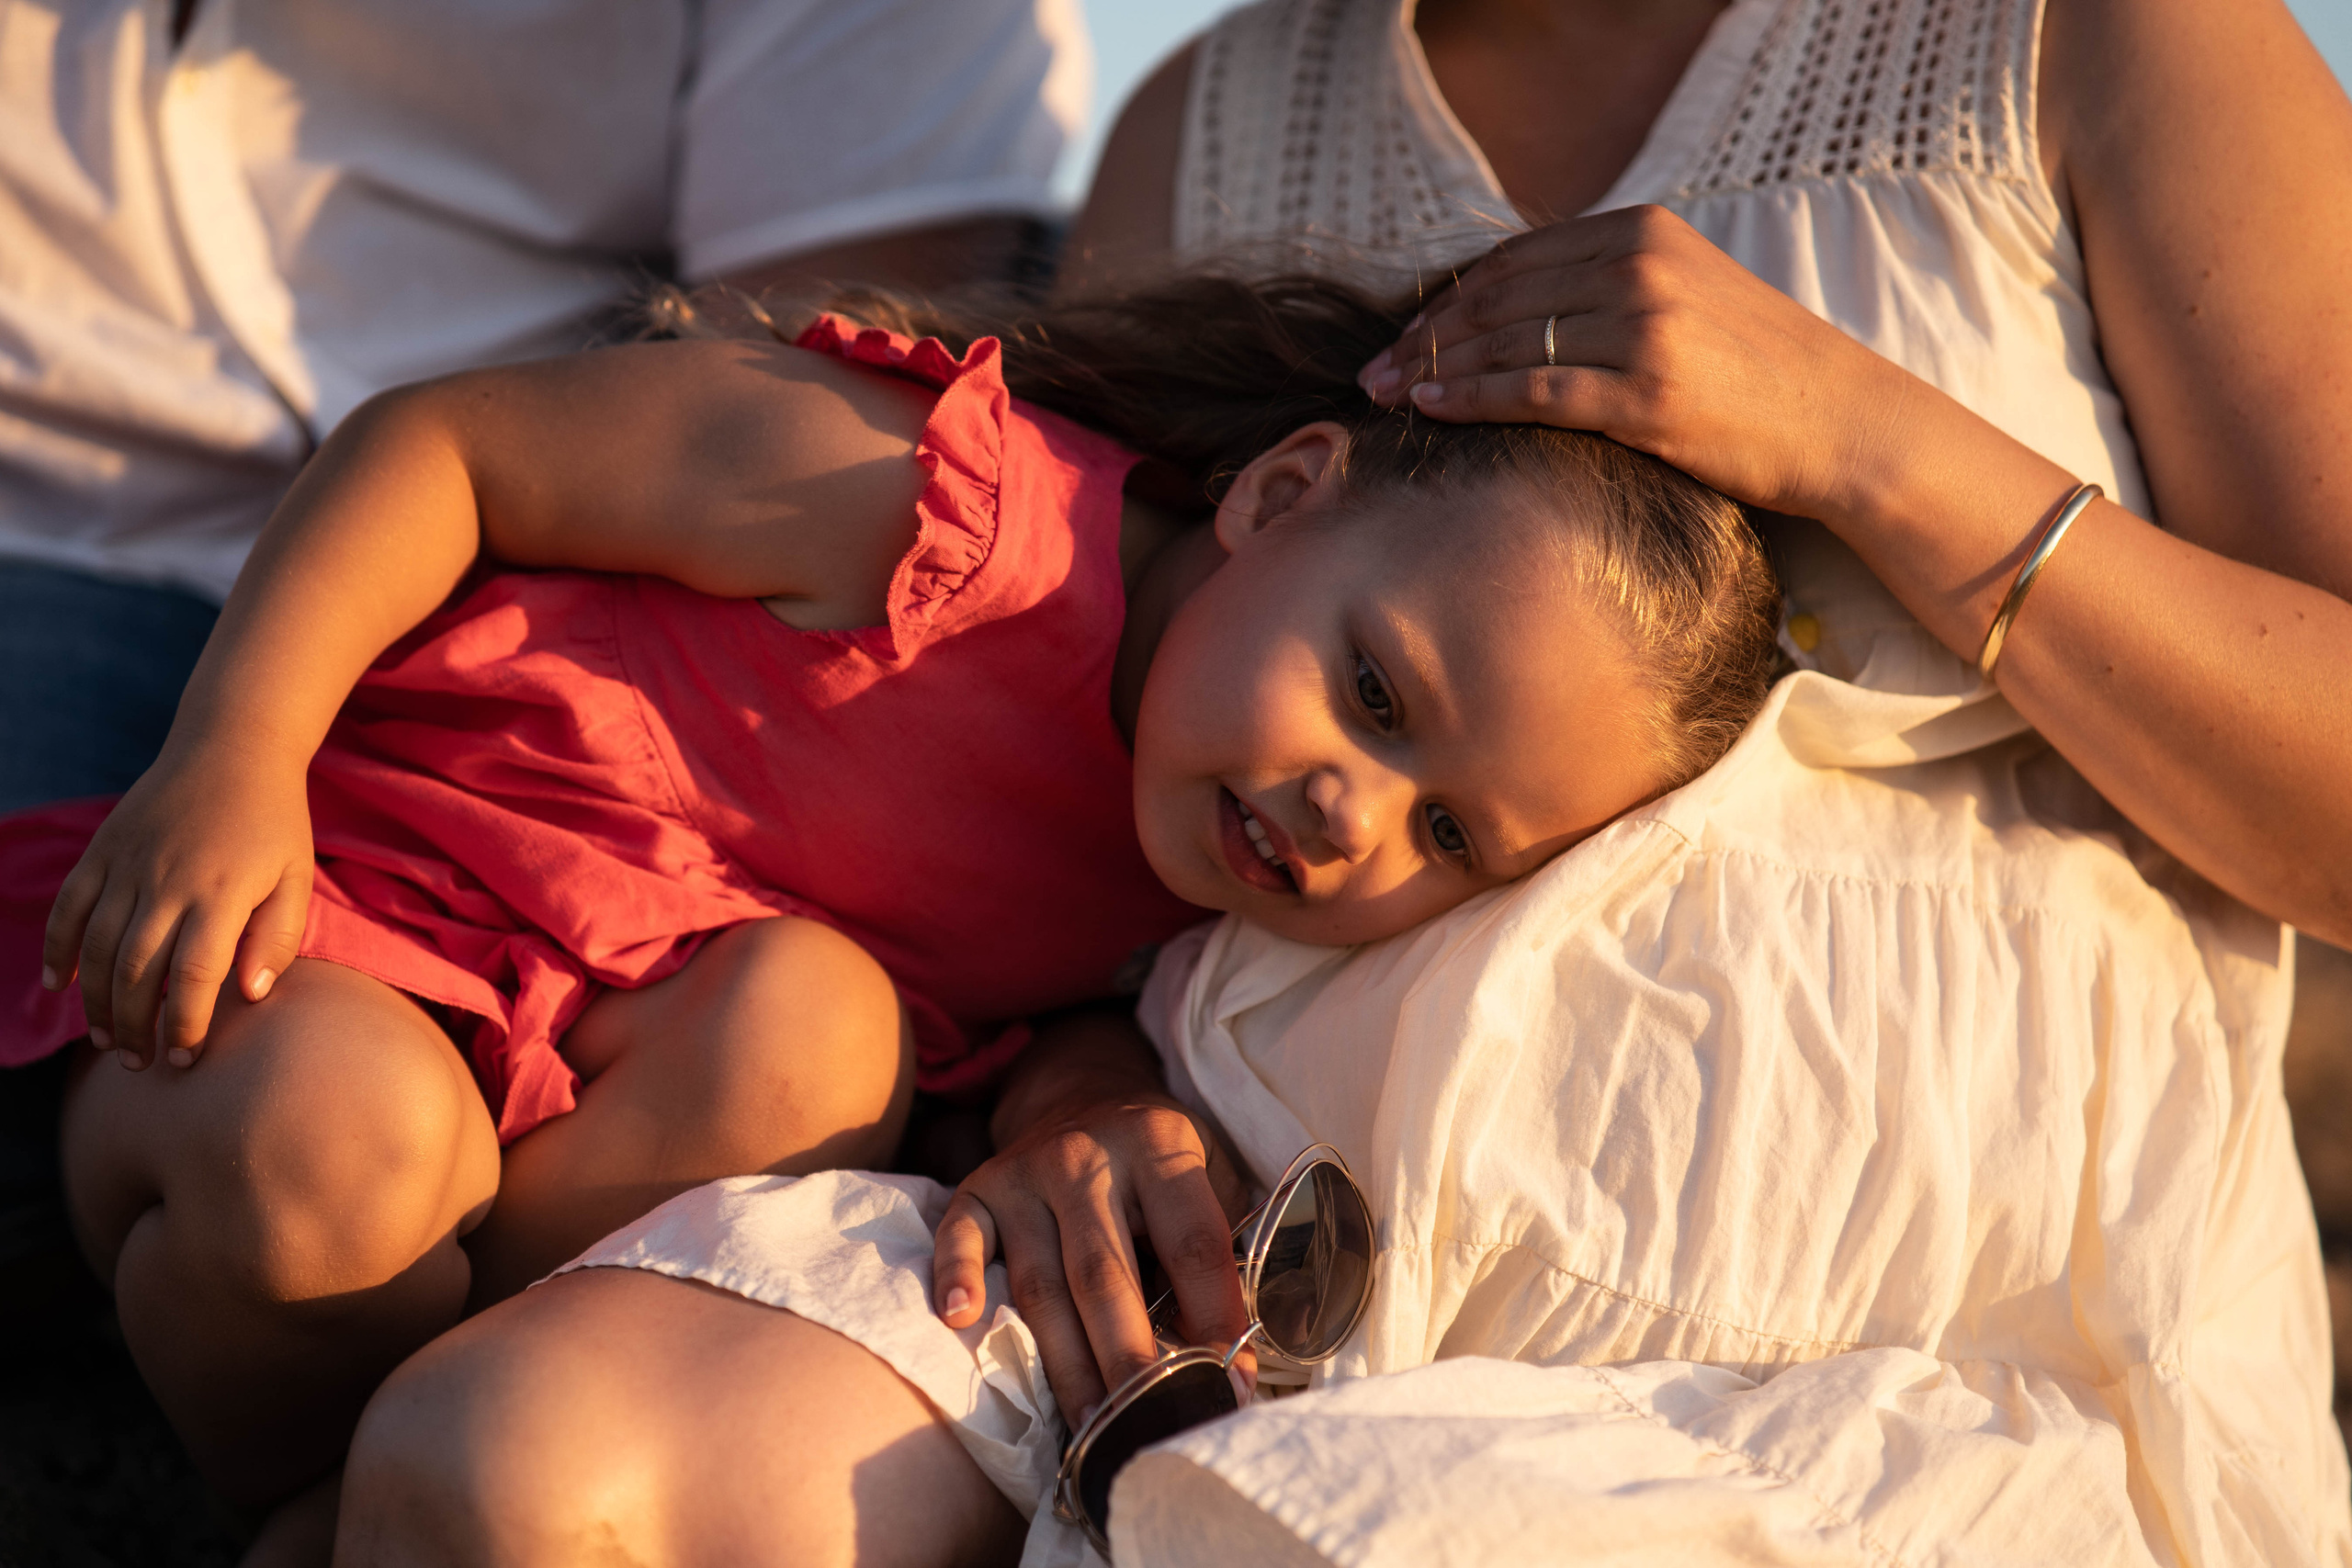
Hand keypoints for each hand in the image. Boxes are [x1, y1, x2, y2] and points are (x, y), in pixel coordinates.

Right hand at [42, 743, 313, 1069]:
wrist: (231, 748)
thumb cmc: (274, 822)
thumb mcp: (295, 878)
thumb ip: (277, 937)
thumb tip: (251, 997)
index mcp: (221, 894)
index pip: (192, 978)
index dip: (185, 1025)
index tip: (186, 1058)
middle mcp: (167, 883)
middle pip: (136, 974)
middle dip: (136, 1028)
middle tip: (141, 1062)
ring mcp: (128, 866)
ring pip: (97, 950)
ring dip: (96, 1003)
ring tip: (108, 1040)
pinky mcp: (102, 851)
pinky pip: (69, 908)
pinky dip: (58, 950)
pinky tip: (59, 986)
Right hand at [932, 1090, 1253, 1426]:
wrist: (1080, 1091)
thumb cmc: (1156, 1157)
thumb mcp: (1208, 1169)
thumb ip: (1224, 1245)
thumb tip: (1239, 1350)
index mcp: (1158, 1145)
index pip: (1192, 1242)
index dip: (1215, 1314)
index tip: (1232, 1380)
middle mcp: (1086, 1156)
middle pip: (1105, 1274)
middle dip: (1129, 1357)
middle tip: (1149, 1419)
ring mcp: (1025, 1172)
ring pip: (1040, 1282)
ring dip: (1064, 1361)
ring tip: (1091, 1424)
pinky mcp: (980, 1188)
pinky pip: (960, 1237)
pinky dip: (956, 1277)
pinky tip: (961, 1320)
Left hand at [1358, 205, 1918, 524]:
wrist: (1842, 422)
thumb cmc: (1757, 374)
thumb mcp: (1685, 296)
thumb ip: (1608, 287)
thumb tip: (1516, 311)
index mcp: (1643, 232)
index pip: (1515, 261)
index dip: (1449, 299)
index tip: (1404, 333)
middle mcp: (1640, 266)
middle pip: (1499, 297)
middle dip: (1426, 335)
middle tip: (1373, 369)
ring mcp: (1645, 327)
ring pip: (1507, 343)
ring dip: (1435, 369)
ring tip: (1386, 395)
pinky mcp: (1648, 393)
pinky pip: (1534, 391)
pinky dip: (1472, 397)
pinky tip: (1431, 407)